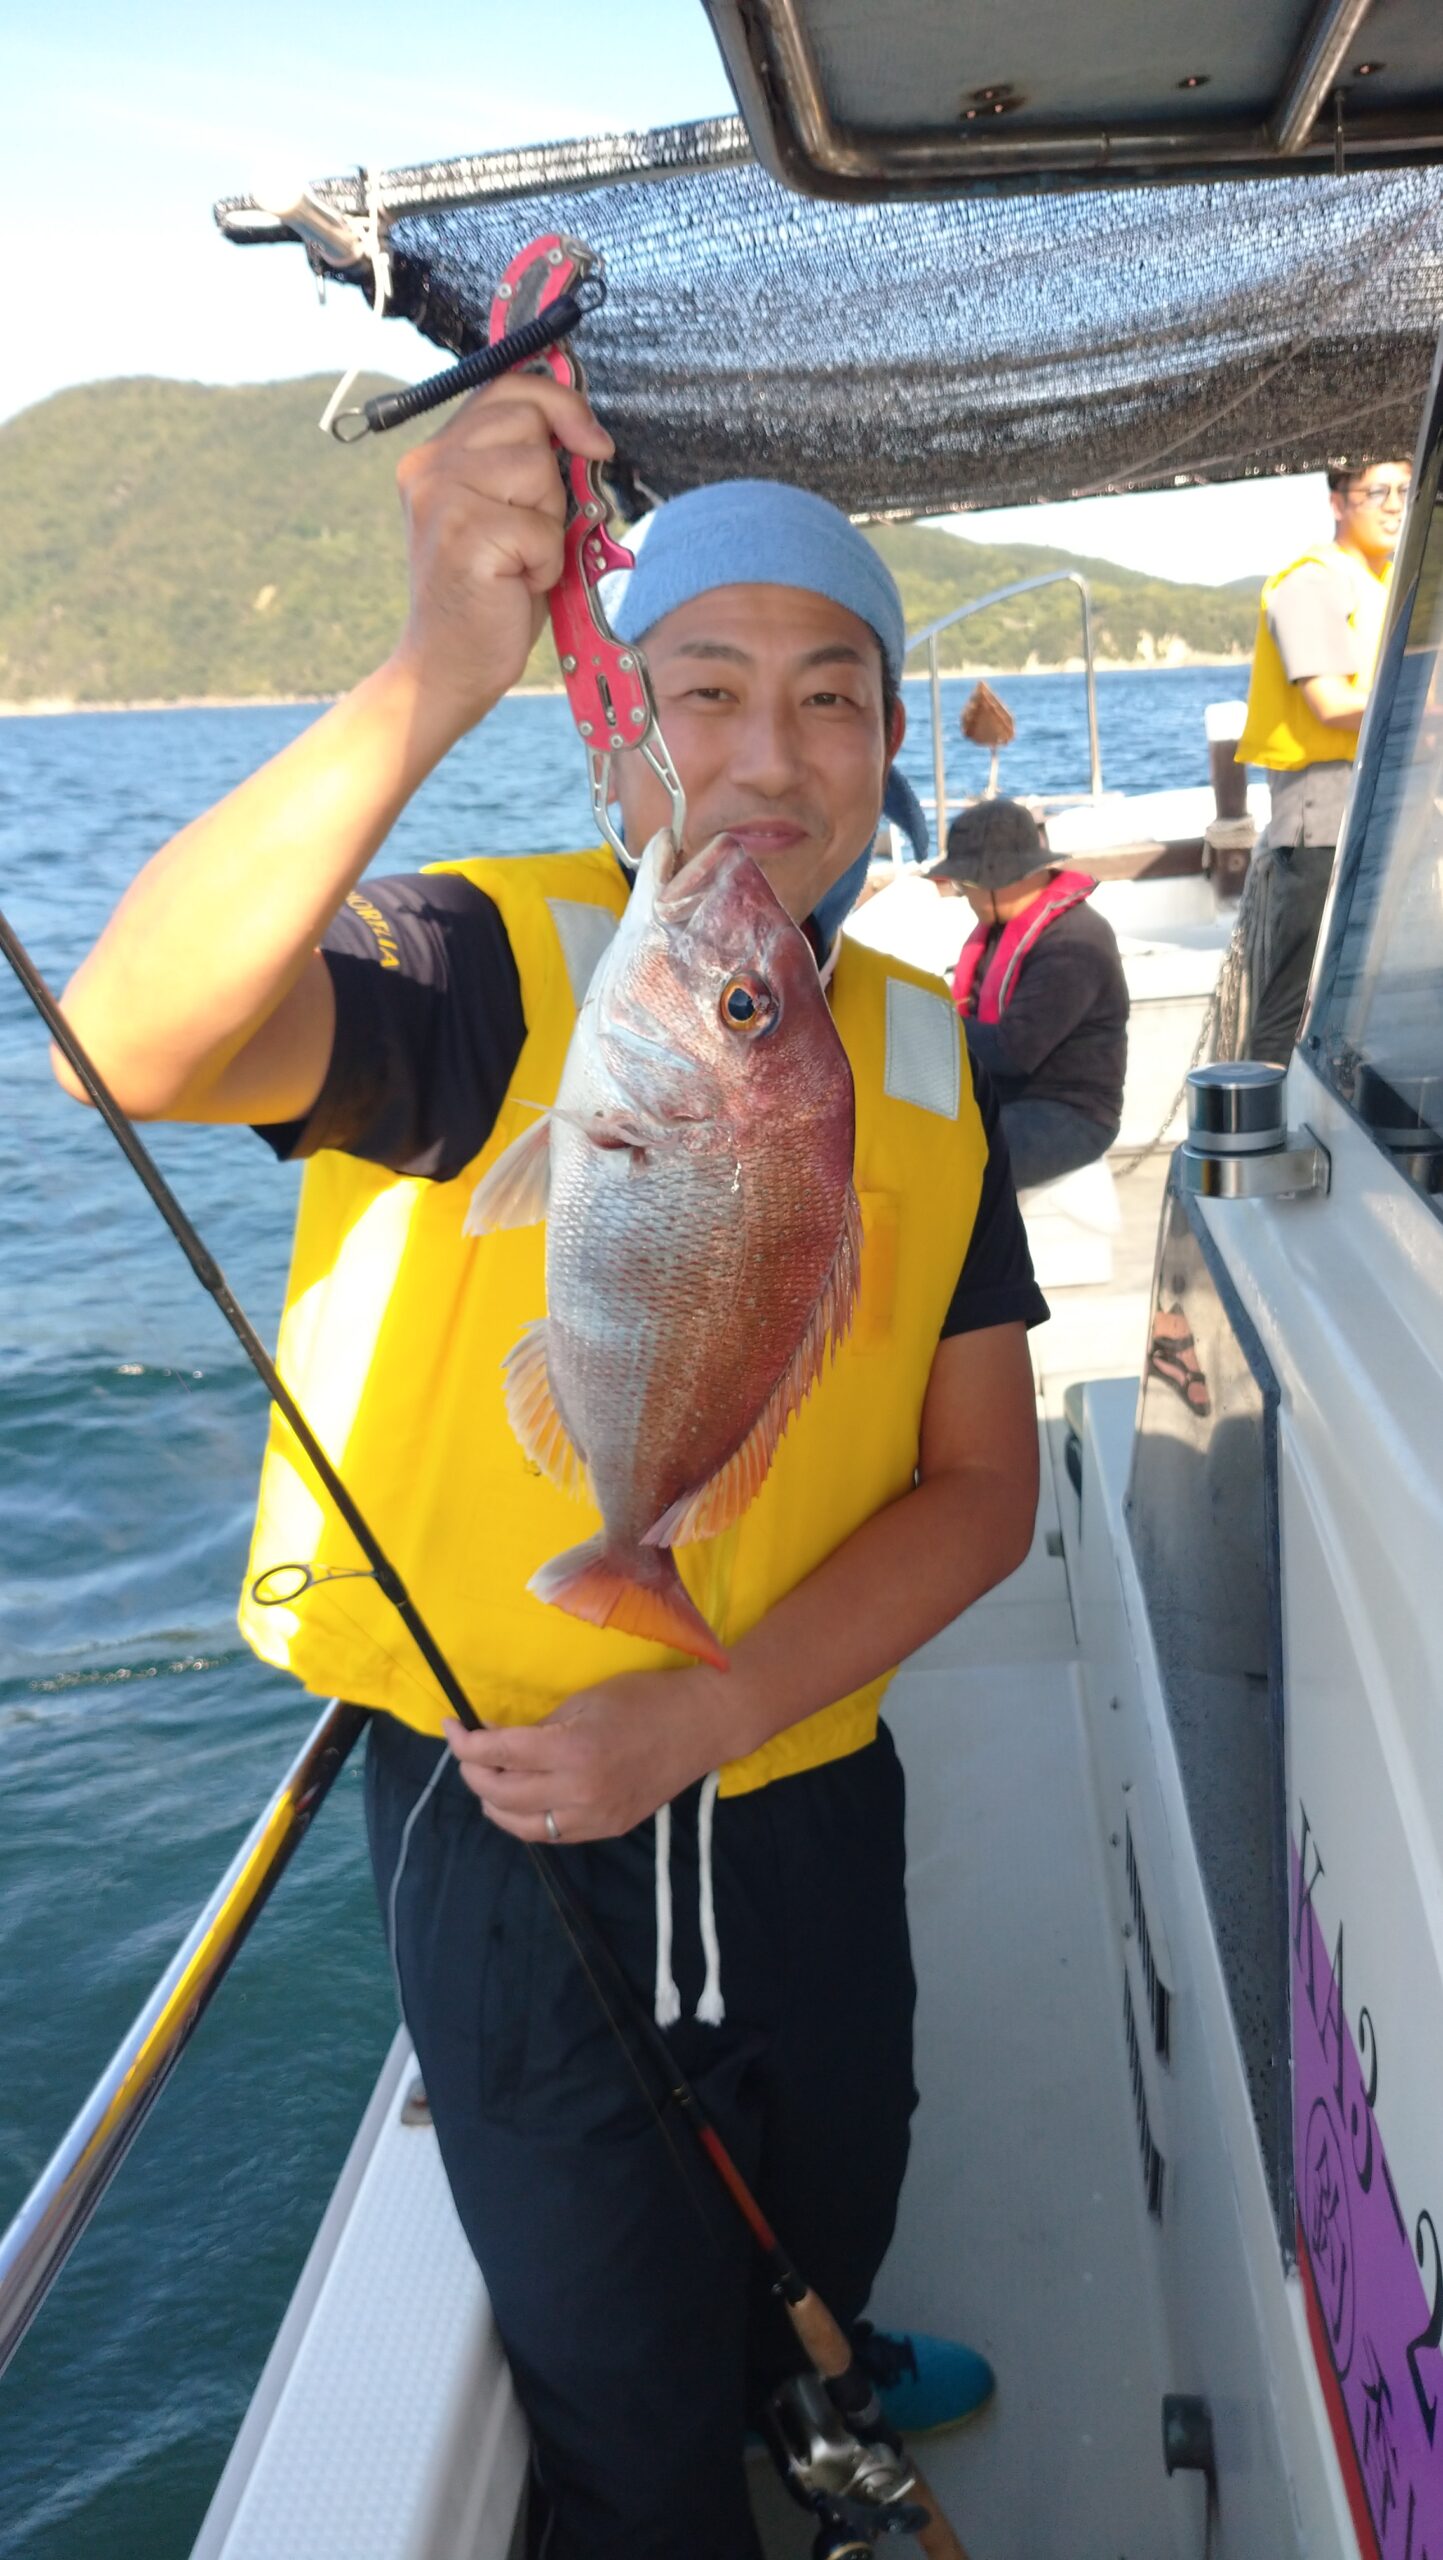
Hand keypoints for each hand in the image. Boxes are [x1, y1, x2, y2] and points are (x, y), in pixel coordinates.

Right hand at [388, 370, 613, 741]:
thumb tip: (586, 427)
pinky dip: (546, 564)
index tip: (592, 441)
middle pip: (528, 419)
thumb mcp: (507, 514)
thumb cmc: (490, 595)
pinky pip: (544, 531)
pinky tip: (516, 584)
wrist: (447, 668)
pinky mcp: (465, 536)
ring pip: (539, 473)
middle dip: (552, 478)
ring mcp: (441, 499)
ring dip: (549, 525)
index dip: (560, 402)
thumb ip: (525, 463)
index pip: (507, 386)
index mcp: (435, 455)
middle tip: (528, 531)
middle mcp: (429, 466)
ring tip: (518, 560)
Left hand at [445, 1668, 728, 1843]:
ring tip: (488, 1778)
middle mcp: (578, 1791)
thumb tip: (498, 1741)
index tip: (451, 1727)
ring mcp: (593, 1817)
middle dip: (473, 1772)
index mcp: (571, 1750)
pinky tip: (520, 1799)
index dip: (465, 1743)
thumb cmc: (644, 1699)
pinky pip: (550, 1834)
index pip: (498, 1755)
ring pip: (519, 1825)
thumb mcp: (584, 1701)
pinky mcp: (607, 1829)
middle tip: (467, 1751)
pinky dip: (525, 1818)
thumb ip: (538, 1727)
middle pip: (500, 1794)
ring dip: (494, 1802)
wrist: (701, 1726)